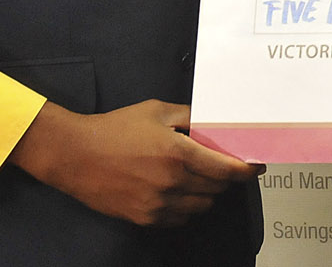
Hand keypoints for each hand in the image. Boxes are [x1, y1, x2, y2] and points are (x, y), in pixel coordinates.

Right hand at [8, 100, 261, 226]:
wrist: (74, 155)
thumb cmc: (115, 128)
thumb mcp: (156, 111)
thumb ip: (189, 116)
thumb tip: (213, 121)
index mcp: (178, 153)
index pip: (226, 170)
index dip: (247, 170)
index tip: (257, 167)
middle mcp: (172, 182)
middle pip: (217, 189)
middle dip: (225, 178)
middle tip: (222, 166)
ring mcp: (157, 204)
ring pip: (201, 206)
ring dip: (207, 194)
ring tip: (199, 178)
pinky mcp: (144, 218)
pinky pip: (179, 219)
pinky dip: (186, 208)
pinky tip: (179, 192)